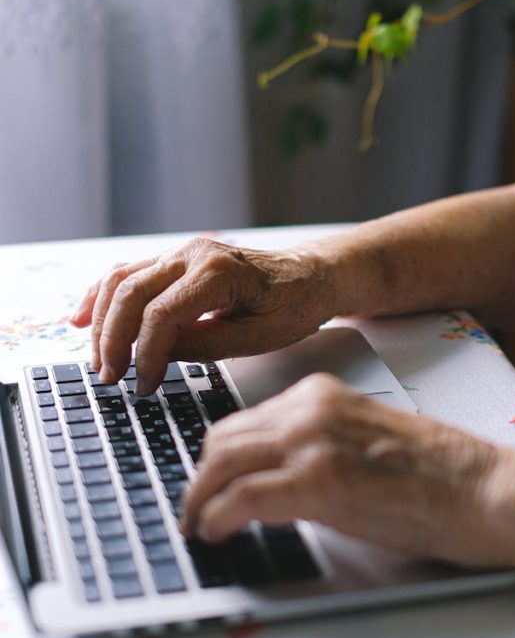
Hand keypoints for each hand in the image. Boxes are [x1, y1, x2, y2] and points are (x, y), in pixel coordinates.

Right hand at [70, 237, 331, 393]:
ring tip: (99, 361)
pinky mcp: (174, 261)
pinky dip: (100, 296)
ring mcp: (181, 252)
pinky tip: (81, 319)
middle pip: (130, 293)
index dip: (145, 353)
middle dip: (113, 339)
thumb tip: (157, 356)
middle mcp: (194, 253)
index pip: (162, 313)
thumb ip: (207, 345)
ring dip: (102, 321)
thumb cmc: (294, 305)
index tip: (143, 385)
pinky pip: (126, 274)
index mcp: (219, 271)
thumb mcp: (260, 337)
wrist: (310, 277)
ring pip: (120, 280)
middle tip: (110, 378)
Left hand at [182, 373, 506, 567]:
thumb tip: (275, 480)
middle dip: (200, 479)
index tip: (208, 485)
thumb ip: (319, 447)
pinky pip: (241, 498)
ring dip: (200, 500)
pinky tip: (215, 534)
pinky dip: (217, 517)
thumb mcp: (365, 440)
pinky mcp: (320, 481)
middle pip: (223, 440)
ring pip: (222, 464)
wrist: (485, 490)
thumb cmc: (440, 475)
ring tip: (198, 527)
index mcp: (322, 394)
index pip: (245, 422)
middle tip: (194, 512)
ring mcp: (314, 440)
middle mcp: (311, 407)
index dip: (218, 459)